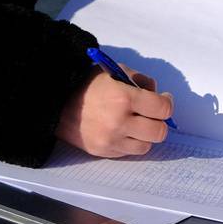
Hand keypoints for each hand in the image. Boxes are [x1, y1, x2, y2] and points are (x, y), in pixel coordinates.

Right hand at [56, 69, 173, 157]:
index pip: (163, 109)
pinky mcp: (102, 152)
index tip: (163, 100)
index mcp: (124, 98)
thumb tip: (157, 95)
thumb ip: (140, 81)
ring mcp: (111, 140)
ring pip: (146, 146)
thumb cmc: (87, 84)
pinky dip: (129, 142)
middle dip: (159, 121)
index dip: (167, 103)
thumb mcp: (115, 71)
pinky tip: (121, 131)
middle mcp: (119, 122)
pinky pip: (127, 152)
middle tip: (152, 114)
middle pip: (159, 132)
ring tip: (136, 124)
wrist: (55, 102)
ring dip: (145, 135)